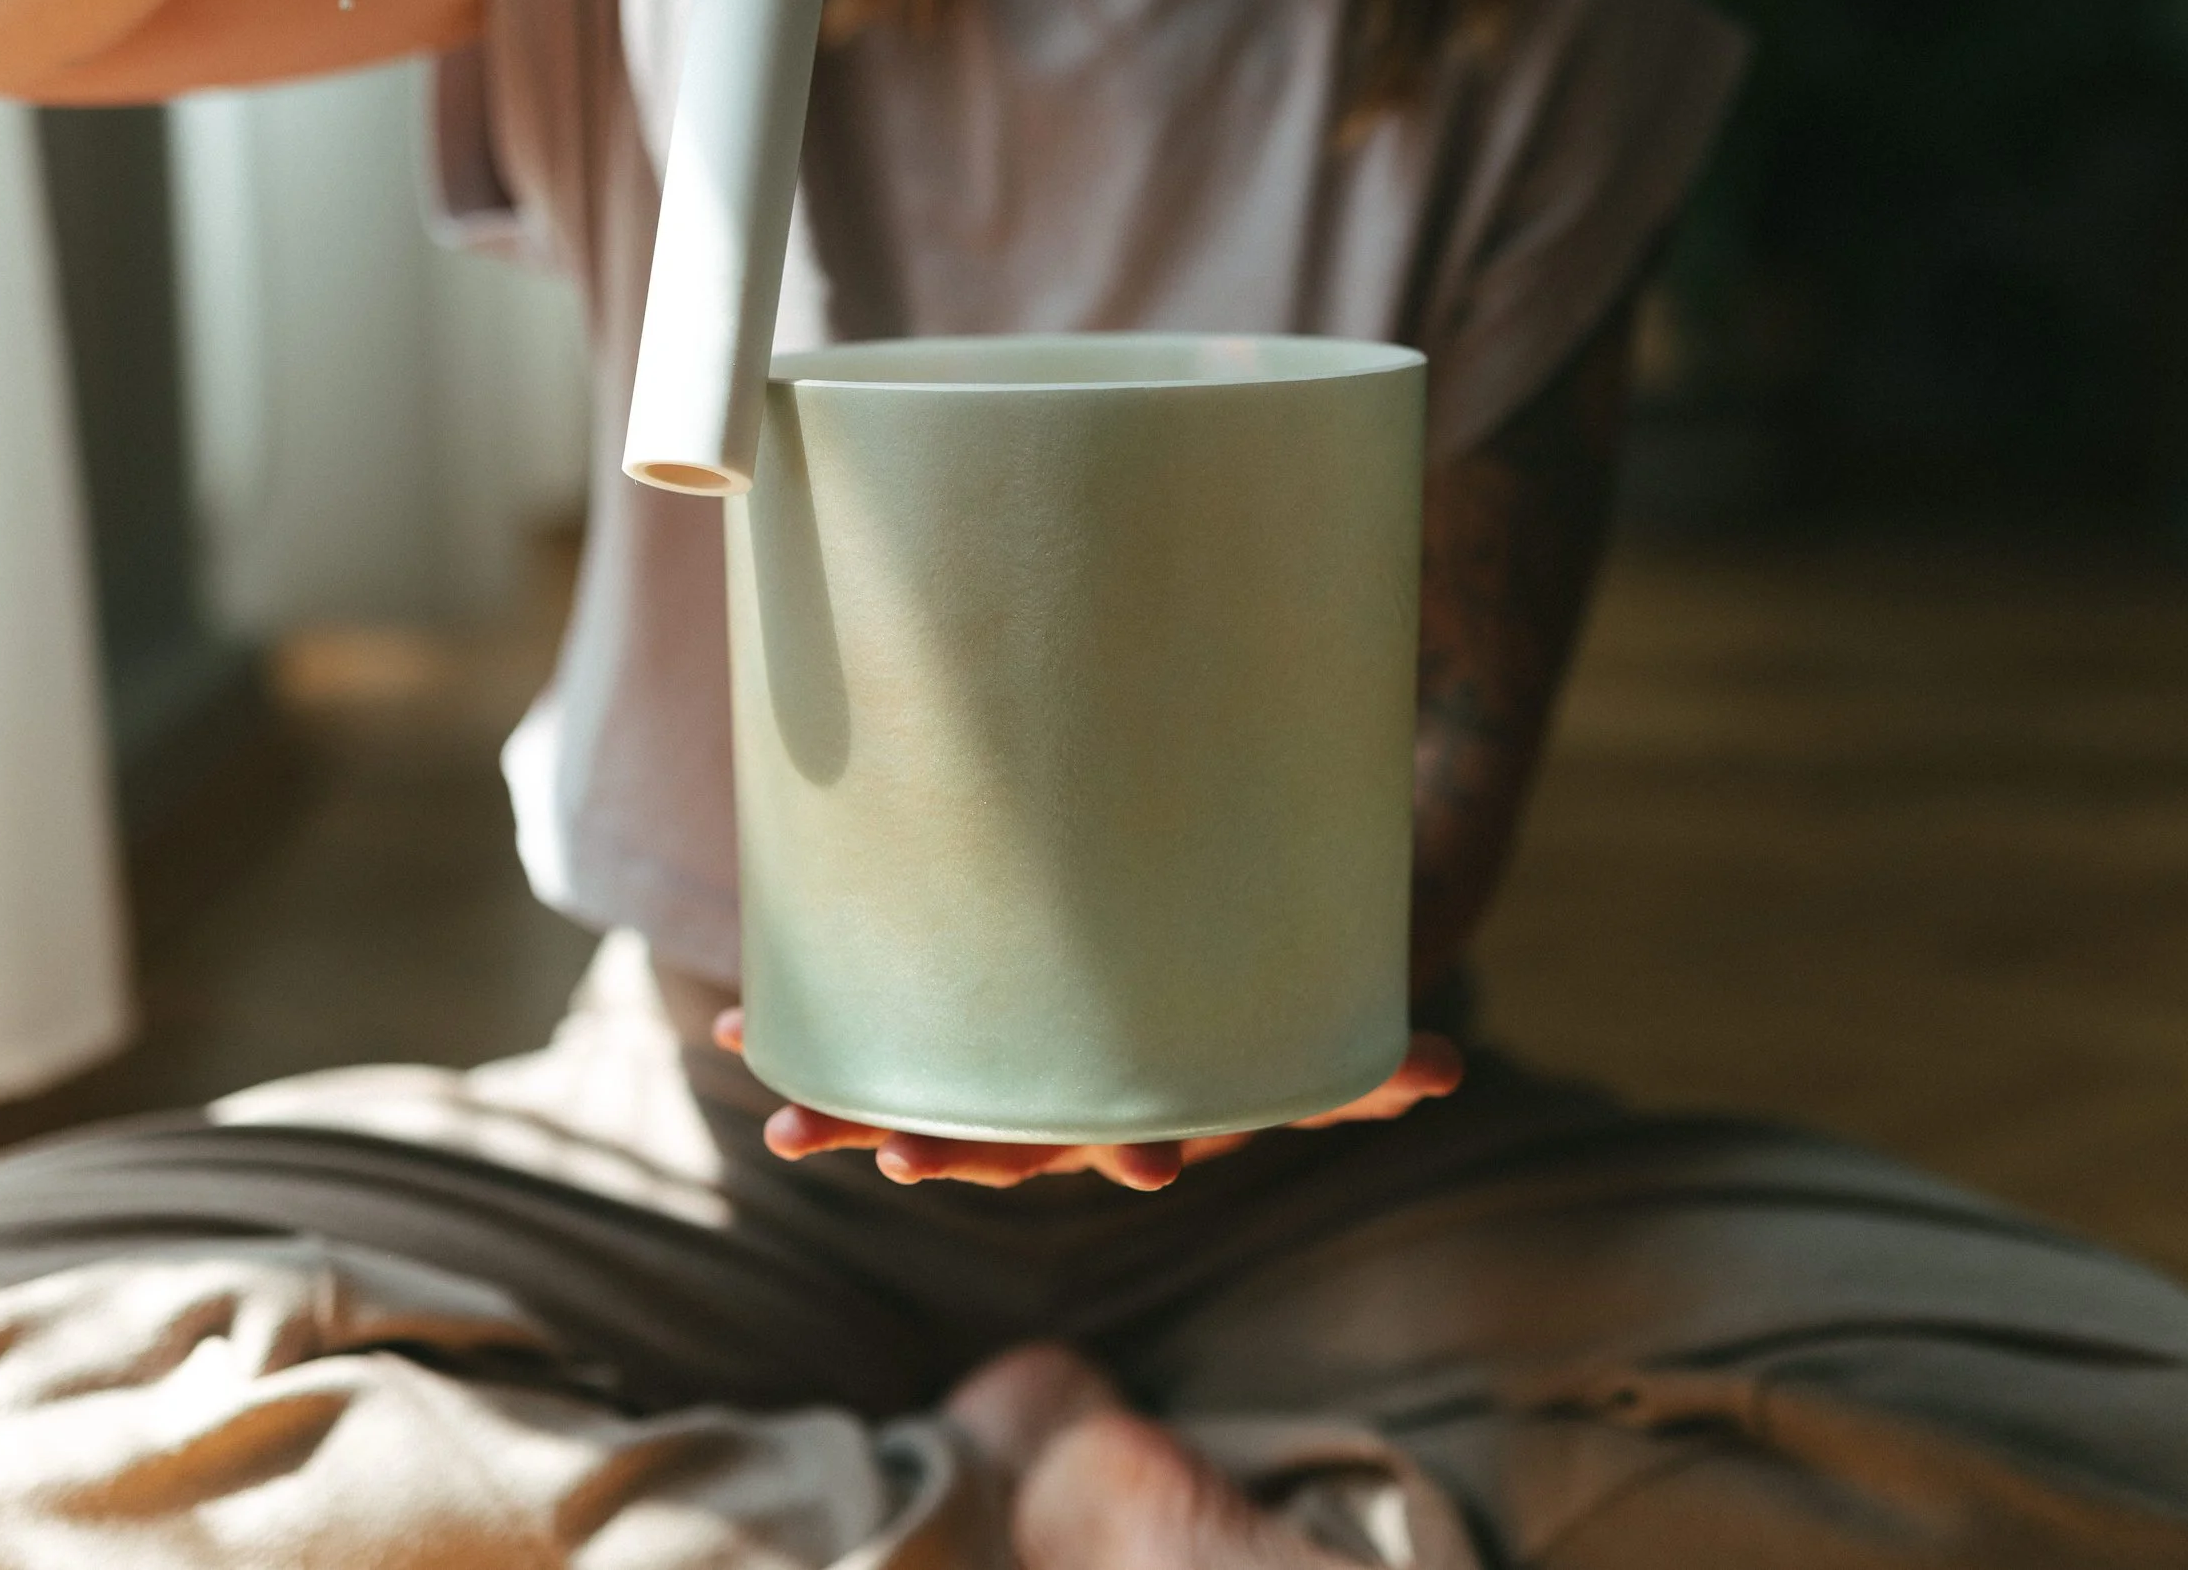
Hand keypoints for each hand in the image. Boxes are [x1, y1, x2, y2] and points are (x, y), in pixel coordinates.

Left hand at [711, 1009, 1462, 1190]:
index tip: (1128, 1164)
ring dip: (838, 1103)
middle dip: (933, 1141)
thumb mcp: (1301, 1056)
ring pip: (904, 1105)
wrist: (1174, 1022)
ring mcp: (986, 1088)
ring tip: (768, 1094)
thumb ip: (1364, 1069)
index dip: (1101, 1155)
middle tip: (871, 1144)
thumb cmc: (1237, 1038)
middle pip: (986, 1140)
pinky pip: (866, 1039)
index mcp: (1122, 1123)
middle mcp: (1044, 1121)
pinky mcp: (939, 1037)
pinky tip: (737, 1023)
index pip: (1104, 1148)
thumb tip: (1450, 1074)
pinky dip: (805, 1027)